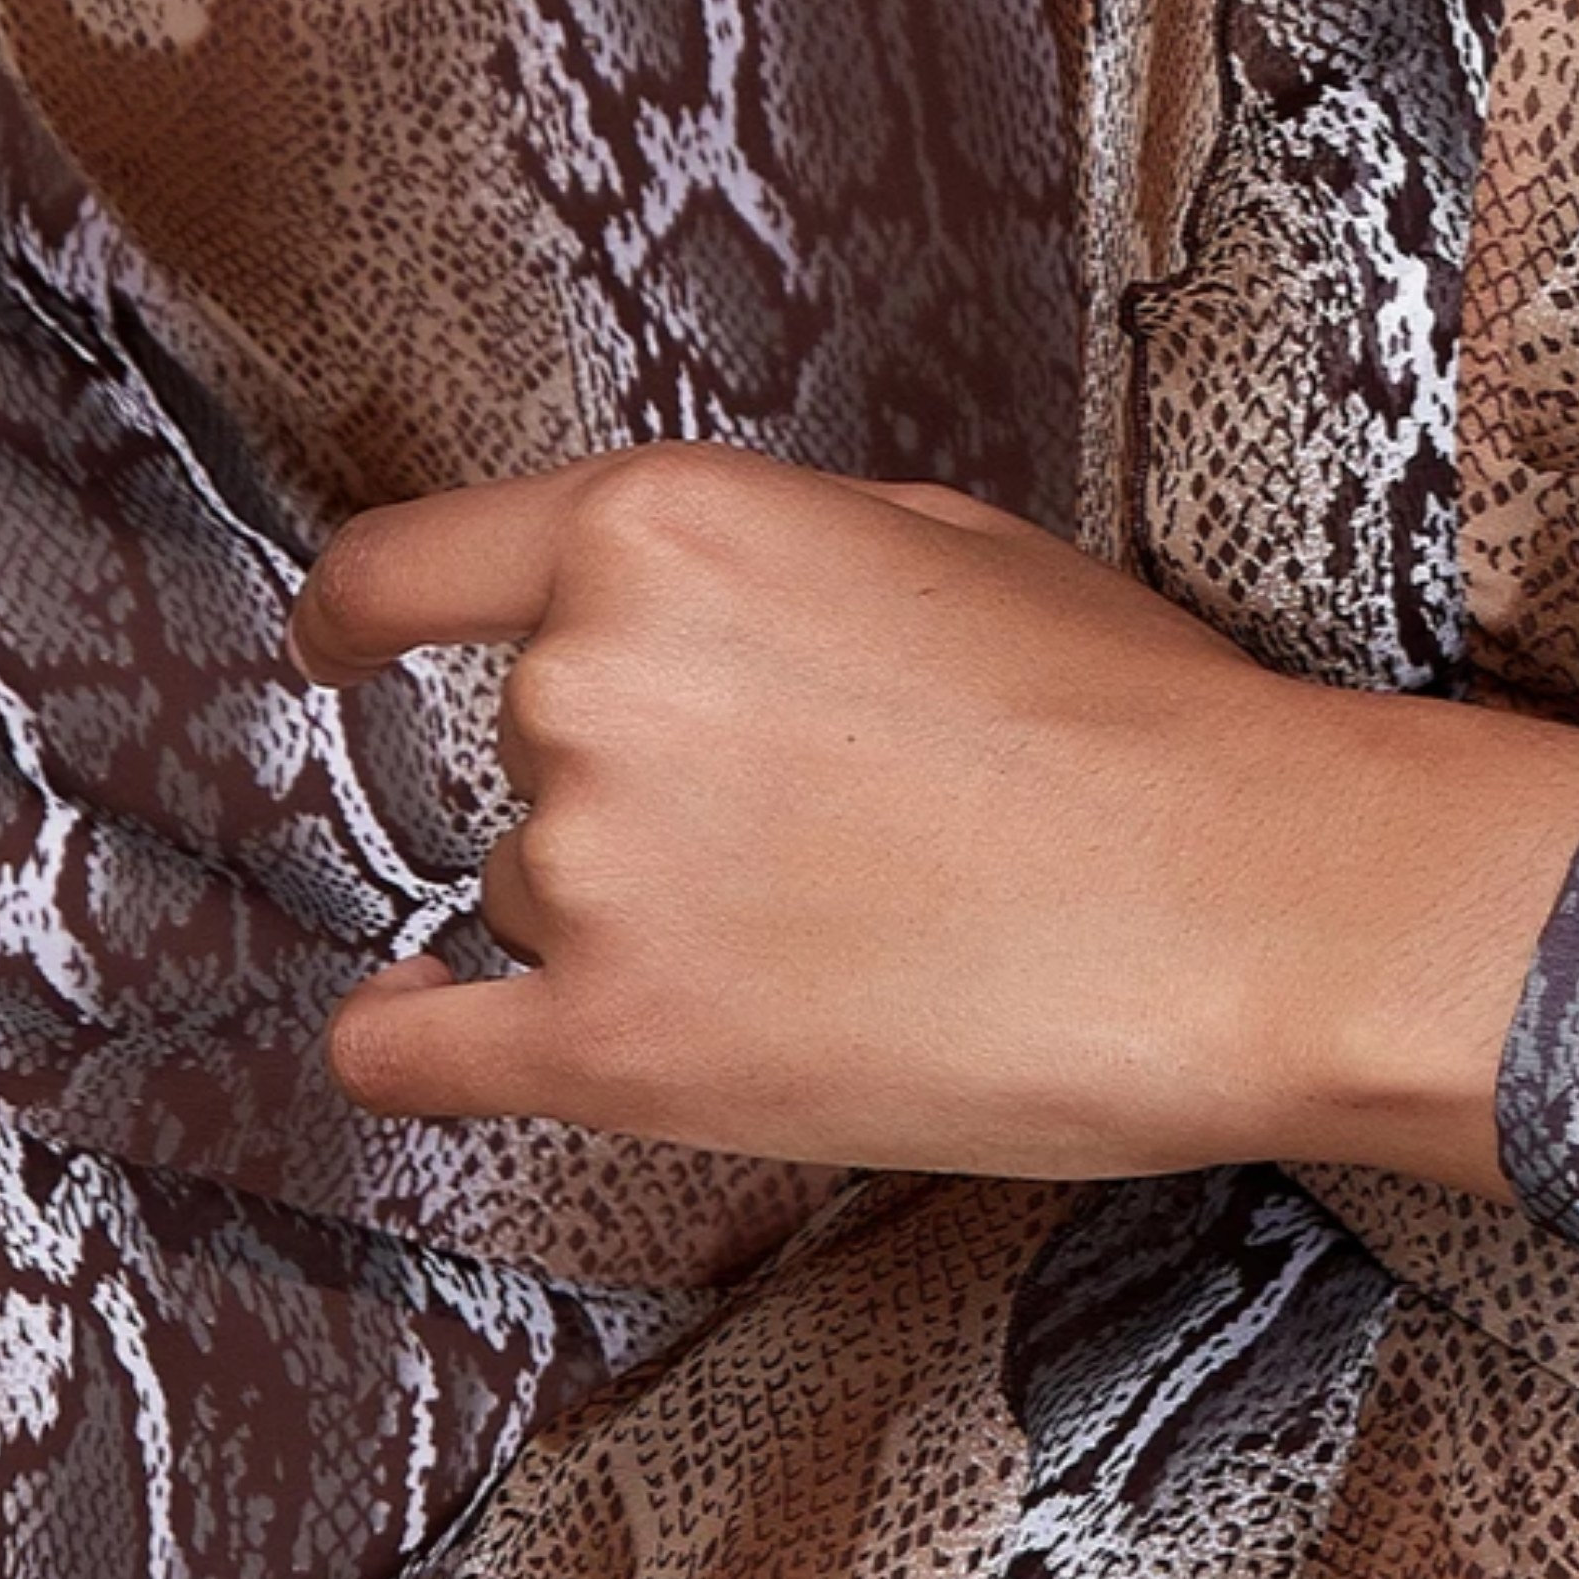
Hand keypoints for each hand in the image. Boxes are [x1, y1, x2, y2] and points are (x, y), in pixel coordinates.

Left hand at [288, 443, 1578, 1185]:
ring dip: (633, 904)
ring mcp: (589, 870)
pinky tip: (424, 1029)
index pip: (410, 563)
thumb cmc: (1127, 719)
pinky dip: (412, 1040)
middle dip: (636, 773)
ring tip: (820, 920)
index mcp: (667, 528)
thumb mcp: (936, 538)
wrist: (1238, 898)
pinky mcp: (610, 1049)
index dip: (356, 614)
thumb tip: (689, 611)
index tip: (340, 644)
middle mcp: (593, 682)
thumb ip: (758, 562)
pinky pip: (418, 1050)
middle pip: (524, 739)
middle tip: (804, 814)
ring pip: (529, 883)